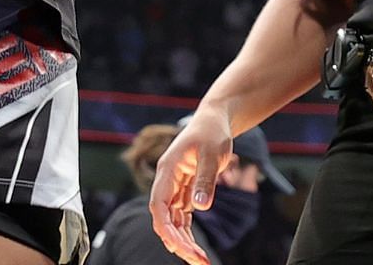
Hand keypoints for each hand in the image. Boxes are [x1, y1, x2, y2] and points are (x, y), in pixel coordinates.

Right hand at [149, 108, 233, 262]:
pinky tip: (196, 248)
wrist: (214, 121)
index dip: (165, 227)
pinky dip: (188, 233)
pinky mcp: (186, 190)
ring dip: (183, 241)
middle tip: (198, 260)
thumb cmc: (212, 132)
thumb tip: (200, 207)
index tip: (177, 246)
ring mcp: (175, 187)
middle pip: (165, 217)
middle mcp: (167, 180)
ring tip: (199, 260)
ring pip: (173, 221)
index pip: (158, 204)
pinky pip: (183, 217)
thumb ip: (205, 179)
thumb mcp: (212, 153)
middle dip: (178, 241)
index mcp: (168, 169)